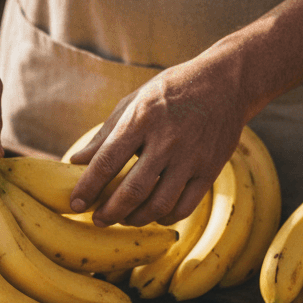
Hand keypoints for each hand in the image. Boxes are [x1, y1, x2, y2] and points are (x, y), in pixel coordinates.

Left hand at [68, 60, 245, 226]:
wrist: (227, 82)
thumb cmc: (172, 92)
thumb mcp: (135, 101)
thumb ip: (105, 134)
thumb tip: (76, 161)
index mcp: (141, 119)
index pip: (106, 161)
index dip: (87, 188)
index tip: (75, 205)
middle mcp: (166, 139)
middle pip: (133, 190)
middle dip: (110, 212)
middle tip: (99, 220)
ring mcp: (191, 156)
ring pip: (159, 204)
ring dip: (137, 219)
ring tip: (125, 219)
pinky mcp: (210, 169)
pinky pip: (185, 206)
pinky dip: (166, 217)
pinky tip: (155, 214)